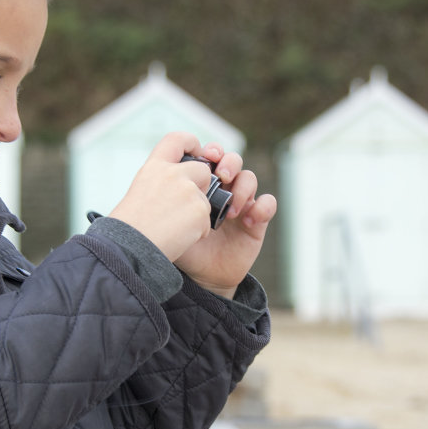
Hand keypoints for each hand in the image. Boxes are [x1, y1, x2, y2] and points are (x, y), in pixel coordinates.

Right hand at [107, 132, 215, 261]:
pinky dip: (198, 232)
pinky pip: (208, 221)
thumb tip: (184, 183)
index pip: (177, 139)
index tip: (198, 153)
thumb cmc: (131, 227)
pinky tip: (179, 238)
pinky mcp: (200, 210)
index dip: (192, 143)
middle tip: (182, 208)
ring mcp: (188, 191)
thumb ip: (162, 181)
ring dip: (197, 215)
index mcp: (154, 167)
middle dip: (201, 188)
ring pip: (206, 200)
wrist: (130, 248)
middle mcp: (173, 174)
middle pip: (202, 170)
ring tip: (174, 228)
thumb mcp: (141, 192)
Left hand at [173, 144, 276, 298]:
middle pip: (232, 160)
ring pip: (250, 178)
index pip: (209, 156)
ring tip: (230, 210)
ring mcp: (241, 203)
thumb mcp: (170, 224)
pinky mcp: (256, 221)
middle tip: (221, 175)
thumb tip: (159, 182)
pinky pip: (268, 203)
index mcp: (201, 184)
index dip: (210, 150)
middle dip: (228, 162)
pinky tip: (248, 221)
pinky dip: (262, 207)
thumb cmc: (184, 248)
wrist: (201, 278)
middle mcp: (223, 190)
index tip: (204, 155)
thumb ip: (167, 203)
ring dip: (243, 187)